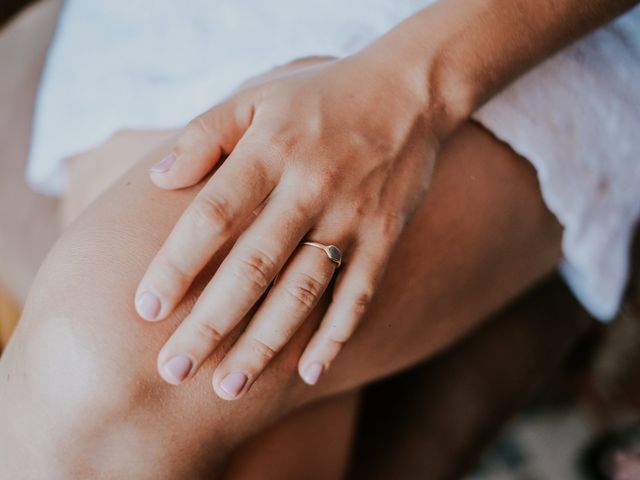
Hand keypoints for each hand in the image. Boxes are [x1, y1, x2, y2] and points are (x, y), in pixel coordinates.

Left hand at [135, 50, 449, 398]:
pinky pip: (359, 293)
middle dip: (212, 323)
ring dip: (266, 343)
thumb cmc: (319, 97)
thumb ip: (205, 135)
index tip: (145, 309)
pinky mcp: (384, 235)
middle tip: (173, 370)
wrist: (407, 92)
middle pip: (254, 266)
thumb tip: (158, 180)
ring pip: (304, 290)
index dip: (178, 264)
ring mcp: (352, 215)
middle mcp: (310, 188)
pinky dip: (336, 334)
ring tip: (228, 388)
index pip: (214, 215)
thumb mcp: (256, 97)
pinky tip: (309, 374)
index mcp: (270, 152)